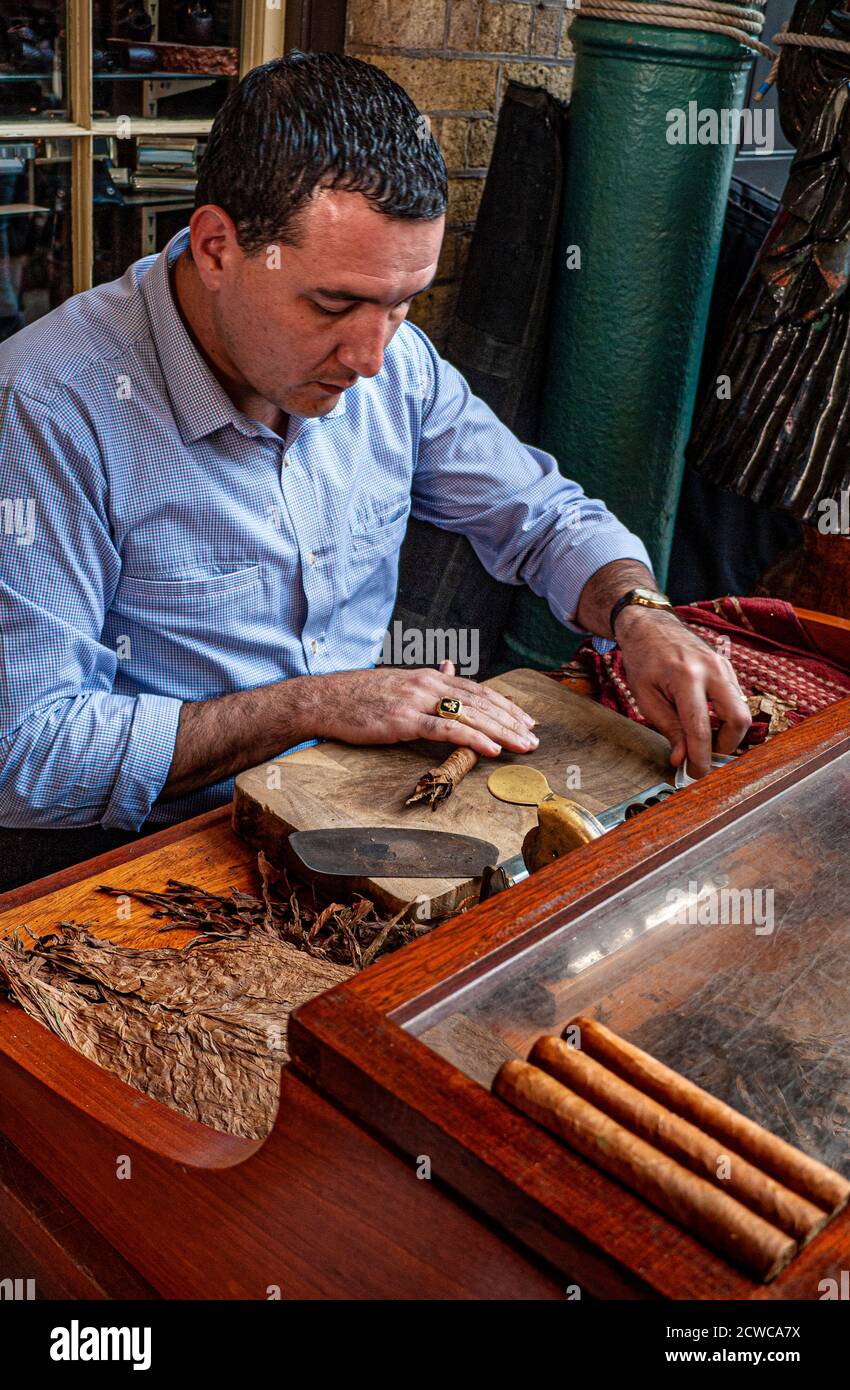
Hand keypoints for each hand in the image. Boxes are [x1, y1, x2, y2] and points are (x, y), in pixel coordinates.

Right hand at [308, 659, 538, 756]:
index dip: (506, 706)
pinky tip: (492, 749)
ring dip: (502, 732)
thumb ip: (427, 681)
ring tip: (523, 746)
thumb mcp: (399, 682)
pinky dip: (473, 739)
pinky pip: (445, 731)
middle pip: (481, 702)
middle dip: (512, 721)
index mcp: (429, 677)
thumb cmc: (359, 696)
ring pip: (470, 715)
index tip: (527, 721)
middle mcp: (428, 684)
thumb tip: (449, 668)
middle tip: (535, 739)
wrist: (324, 699)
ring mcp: (416, 701)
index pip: (478, 690)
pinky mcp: (403, 720)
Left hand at [614, 608, 750, 776]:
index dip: (700, 758)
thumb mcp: (645, 697)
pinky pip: (736, 699)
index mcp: (686, 677)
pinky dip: (725, 716)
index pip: (700, 728)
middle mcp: (712, 670)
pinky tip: (705, 720)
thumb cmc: (644, 660)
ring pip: (742, 711)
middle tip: (704, 754)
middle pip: (738, 720)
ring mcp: (724, 667)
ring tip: (701, 738)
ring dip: (726, 732)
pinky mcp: (728, 668)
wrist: (651, 626)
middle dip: (725, 745)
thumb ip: (667, 728)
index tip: (696, 774)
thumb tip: (682, 759)